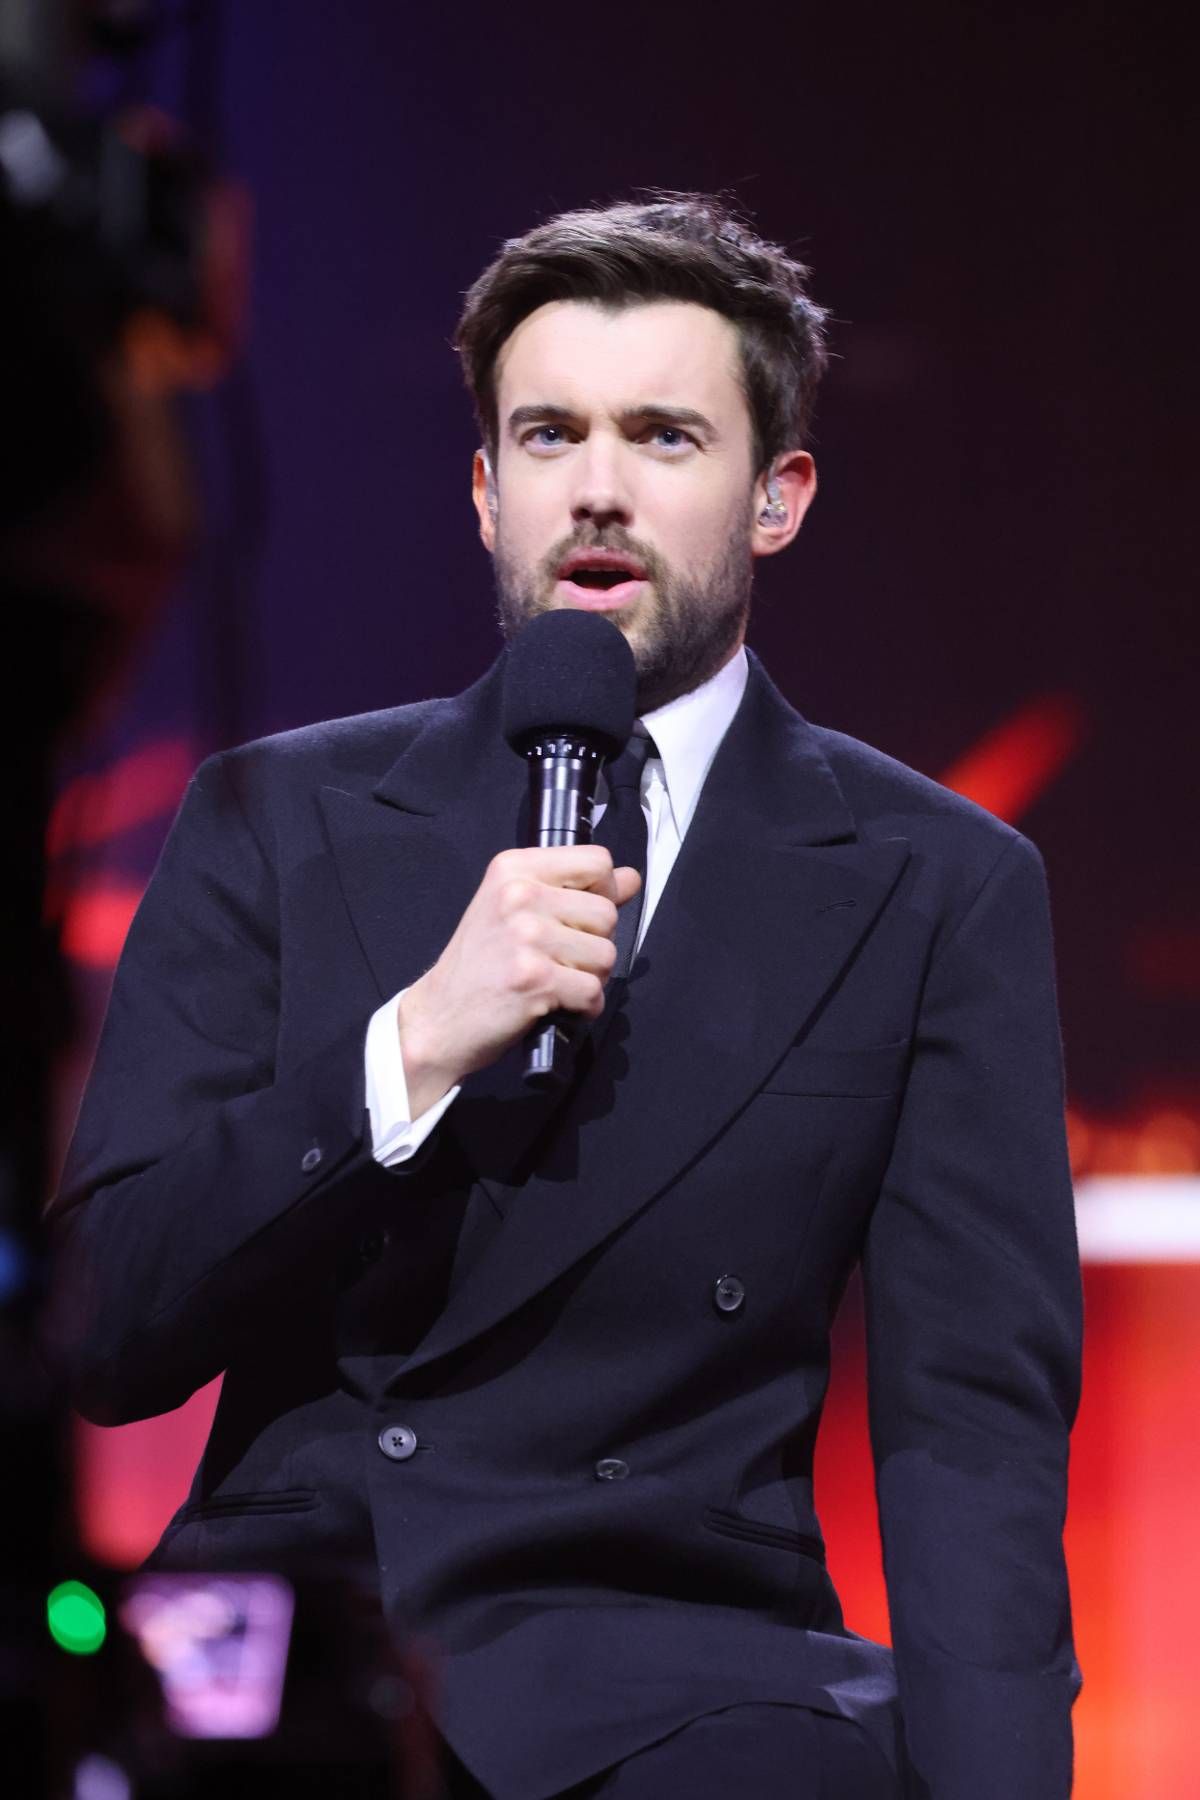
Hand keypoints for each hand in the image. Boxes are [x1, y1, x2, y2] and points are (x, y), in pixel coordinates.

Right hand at [395, 846, 640, 1116]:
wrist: (439, 1017)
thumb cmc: (479, 966)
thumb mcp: (515, 910)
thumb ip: (575, 890)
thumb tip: (631, 878)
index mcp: (513, 868)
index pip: (598, 861)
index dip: (603, 892)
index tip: (580, 917)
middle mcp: (519, 895)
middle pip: (606, 913)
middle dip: (595, 944)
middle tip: (559, 960)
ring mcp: (526, 936)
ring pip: (606, 955)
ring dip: (590, 978)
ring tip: (555, 982)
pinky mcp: (534, 978)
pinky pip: (593, 991)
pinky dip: (584, 1007)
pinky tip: (557, 1004)